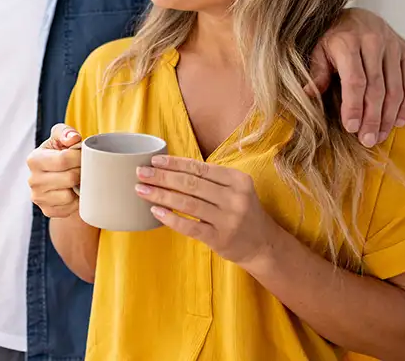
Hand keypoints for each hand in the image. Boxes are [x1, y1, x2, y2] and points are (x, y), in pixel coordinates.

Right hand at [27, 124, 81, 218]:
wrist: (57, 175)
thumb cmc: (60, 153)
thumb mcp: (60, 137)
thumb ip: (65, 132)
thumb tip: (73, 139)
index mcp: (34, 159)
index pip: (64, 159)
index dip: (80, 157)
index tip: (84, 155)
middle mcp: (33, 180)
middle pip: (69, 178)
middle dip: (82, 171)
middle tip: (84, 167)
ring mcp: (39, 198)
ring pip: (69, 196)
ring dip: (80, 187)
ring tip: (79, 178)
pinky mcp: (48, 210)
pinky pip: (69, 208)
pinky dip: (76, 200)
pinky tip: (74, 190)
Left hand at [135, 155, 275, 266]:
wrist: (263, 244)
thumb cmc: (242, 211)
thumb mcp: (235, 188)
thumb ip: (211, 179)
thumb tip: (173, 168)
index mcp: (237, 179)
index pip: (200, 168)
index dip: (175, 163)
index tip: (154, 161)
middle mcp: (234, 197)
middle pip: (191, 183)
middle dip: (162, 177)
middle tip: (141, 173)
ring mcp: (228, 219)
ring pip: (188, 203)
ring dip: (161, 195)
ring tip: (142, 190)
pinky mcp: (220, 239)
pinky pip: (190, 226)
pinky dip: (171, 218)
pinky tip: (155, 211)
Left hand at [308, 8, 404, 147]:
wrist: (353, 14)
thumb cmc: (331, 36)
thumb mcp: (317, 50)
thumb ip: (317, 72)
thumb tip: (308, 95)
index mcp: (347, 41)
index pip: (355, 80)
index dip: (353, 106)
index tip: (351, 128)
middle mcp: (373, 40)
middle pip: (376, 88)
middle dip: (372, 118)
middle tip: (368, 140)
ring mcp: (392, 45)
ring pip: (395, 88)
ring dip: (389, 116)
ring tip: (380, 136)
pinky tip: (398, 121)